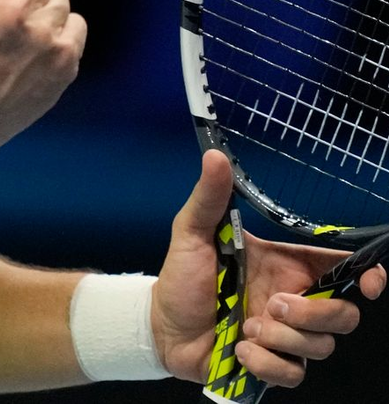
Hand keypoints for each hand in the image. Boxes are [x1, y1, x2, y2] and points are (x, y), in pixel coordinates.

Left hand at [151, 149, 386, 387]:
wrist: (162, 324)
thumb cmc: (182, 276)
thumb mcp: (191, 231)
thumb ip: (209, 198)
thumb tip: (215, 156)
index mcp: (283, 266)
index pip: (341, 268)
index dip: (366, 274)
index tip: (370, 282)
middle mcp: (293, 302)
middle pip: (343, 314)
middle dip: (314, 313)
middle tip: (273, 304)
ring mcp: (286, 336)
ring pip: (322, 346)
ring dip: (283, 337)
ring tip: (245, 325)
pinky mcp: (273, 365)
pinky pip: (293, 373)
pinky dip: (267, 363)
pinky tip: (240, 348)